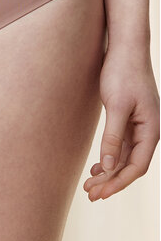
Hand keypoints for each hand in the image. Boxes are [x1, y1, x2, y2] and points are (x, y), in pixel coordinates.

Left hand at [83, 42, 159, 200]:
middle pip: (131, 165)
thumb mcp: (116, 106)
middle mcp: (149, 131)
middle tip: (90, 193)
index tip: (100, 193)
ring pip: (125, 156)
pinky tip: (98, 166)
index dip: (119, 182)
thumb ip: (113, 137)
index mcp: (151, 130)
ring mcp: (140, 125)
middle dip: (111, 181)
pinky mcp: (130, 118)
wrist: (126, 47)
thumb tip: (109, 166)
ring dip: (109, 171)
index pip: (137, 166)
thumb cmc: (122, 73)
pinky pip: (122, 145)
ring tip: (90, 184)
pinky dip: (110, 156)